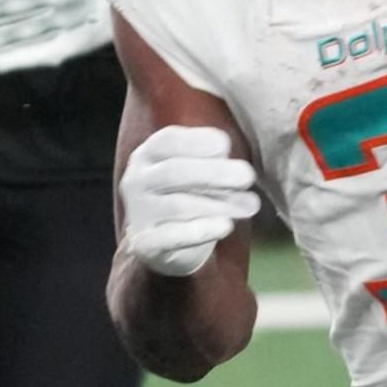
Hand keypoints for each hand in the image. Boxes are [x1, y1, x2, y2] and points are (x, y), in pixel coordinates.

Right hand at [120, 126, 260, 277]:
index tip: (225, 146)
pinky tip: (226, 226)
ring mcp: (139, 213)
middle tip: (248, 176)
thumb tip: (243, 174)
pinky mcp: (146, 244)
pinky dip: (200, 231)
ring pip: (178, 205)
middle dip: (214, 173)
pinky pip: (171, 237)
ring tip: (250, 205)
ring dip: (218, 204)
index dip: (196, 141)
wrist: (168, 243)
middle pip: (174, 172)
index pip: (168, 141)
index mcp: (149, 154)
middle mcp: (137, 180)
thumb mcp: (202, 172)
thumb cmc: (190, 193)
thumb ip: (218, 166)